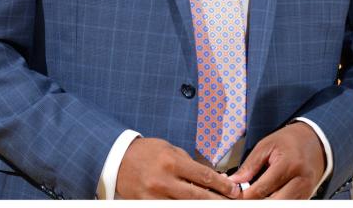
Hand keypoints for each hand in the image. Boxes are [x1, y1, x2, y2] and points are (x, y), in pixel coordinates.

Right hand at [115, 137, 240, 198]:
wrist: (118, 158)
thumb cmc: (148, 152)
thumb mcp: (172, 151)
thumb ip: (190, 165)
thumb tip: (212, 178)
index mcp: (172, 162)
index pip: (204, 176)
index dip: (222, 185)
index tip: (234, 190)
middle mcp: (163, 180)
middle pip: (197, 196)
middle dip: (217, 200)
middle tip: (231, 203)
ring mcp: (152, 195)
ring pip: (183, 206)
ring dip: (202, 206)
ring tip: (215, 205)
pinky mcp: (144, 204)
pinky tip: (193, 206)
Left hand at [228, 122, 326, 198]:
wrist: (315, 141)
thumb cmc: (290, 141)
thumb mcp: (267, 145)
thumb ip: (250, 165)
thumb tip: (233, 182)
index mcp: (289, 164)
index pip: (262, 189)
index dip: (244, 196)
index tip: (234, 195)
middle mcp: (300, 180)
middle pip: (273, 203)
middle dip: (255, 203)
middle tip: (243, 199)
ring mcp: (306, 191)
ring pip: (281, 206)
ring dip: (266, 203)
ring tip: (254, 197)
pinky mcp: (306, 196)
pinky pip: (288, 205)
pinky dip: (275, 202)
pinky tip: (266, 197)